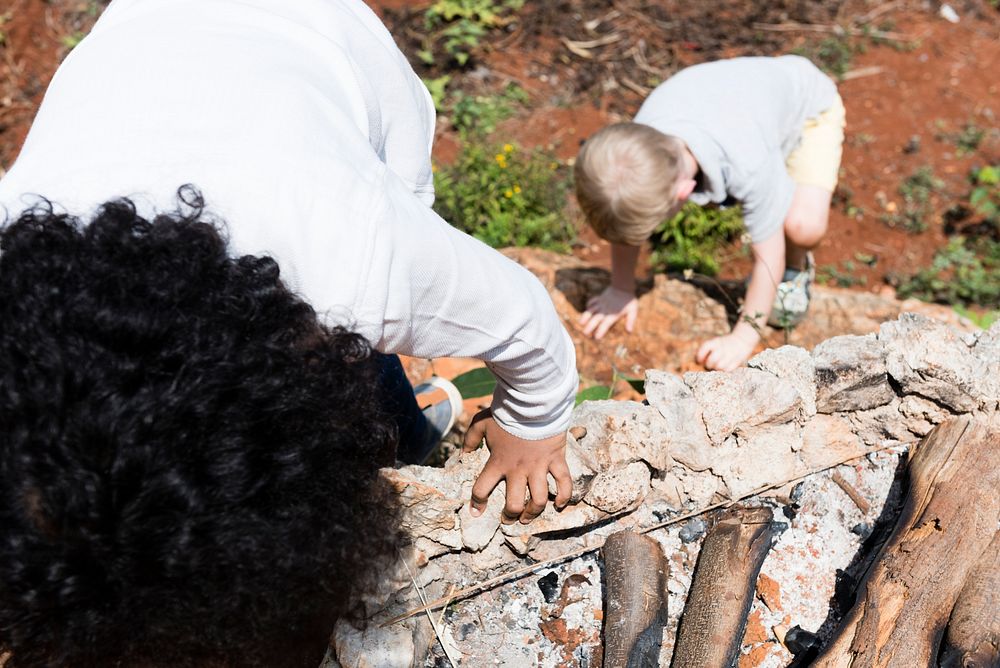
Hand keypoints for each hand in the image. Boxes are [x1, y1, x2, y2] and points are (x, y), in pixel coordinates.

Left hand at [462, 409, 571, 524]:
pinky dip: (564, 496)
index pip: (482, 489)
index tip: (476, 512)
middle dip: (510, 516)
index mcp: (498, 462)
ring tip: (529, 517)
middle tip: (508, 520)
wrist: (531, 402)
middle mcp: (518, 470)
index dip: (477, 503)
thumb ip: (470, 439)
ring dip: (533, 512)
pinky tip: (559, 504)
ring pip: (538, 500)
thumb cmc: (505, 413)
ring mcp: (538, 467)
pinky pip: (563, 482)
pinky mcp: (555, 460)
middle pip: (514, 504)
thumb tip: (463, 453)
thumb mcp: (481, 423)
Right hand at [579, 286, 637, 338]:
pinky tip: (587, 309)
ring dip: (585, 317)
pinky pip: (592, 301)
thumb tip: (629, 332)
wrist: (623, 285)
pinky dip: (588, 305)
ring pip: (590, 310)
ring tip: (581, 323)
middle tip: (585, 334)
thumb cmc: (629, 301)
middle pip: (595, 319)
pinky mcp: (599, 299)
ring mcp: (601, 304)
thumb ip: (630, 321)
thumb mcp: (633, 311)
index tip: (596, 338)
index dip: (600, 331)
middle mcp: (605, 310)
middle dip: (589, 327)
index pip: (605, 324)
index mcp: (613, 315)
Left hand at [695, 331, 757, 370]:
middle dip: (708, 364)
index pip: (705, 348)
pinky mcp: (737, 361)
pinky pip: (727, 370)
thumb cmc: (723, 344)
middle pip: (711, 360)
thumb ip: (705, 351)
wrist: (741, 341)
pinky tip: (724, 366)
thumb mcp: (715, 342)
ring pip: (719, 367)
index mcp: (716, 342)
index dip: (700, 356)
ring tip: (717, 365)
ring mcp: (730, 355)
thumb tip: (699, 362)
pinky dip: (724, 370)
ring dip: (716, 368)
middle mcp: (723, 348)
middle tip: (710, 364)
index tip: (699, 360)